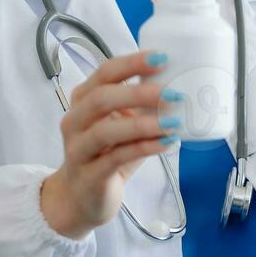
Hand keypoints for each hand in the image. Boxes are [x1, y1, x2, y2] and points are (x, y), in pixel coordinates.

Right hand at [39, 49, 178, 238]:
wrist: (82, 198)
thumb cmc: (107, 153)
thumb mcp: (123, 123)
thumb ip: (142, 106)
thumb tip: (181, 85)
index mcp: (83, 100)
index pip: (104, 73)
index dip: (132, 63)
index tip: (162, 58)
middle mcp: (74, 121)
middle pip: (100, 98)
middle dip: (138, 93)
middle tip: (173, 94)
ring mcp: (78, 150)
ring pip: (105, 132)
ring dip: (143, 124)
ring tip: (174, 122)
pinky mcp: (88, 176)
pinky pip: (115, 159)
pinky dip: (143, 148)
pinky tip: (166, 143)